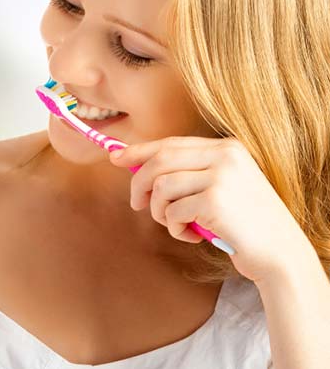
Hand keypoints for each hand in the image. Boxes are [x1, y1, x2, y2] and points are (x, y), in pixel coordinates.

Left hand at [109, 136, 313, 282]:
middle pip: (160, 161)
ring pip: (161, 187)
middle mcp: (225, 156)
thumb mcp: (220, 187)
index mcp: (227, 148)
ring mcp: (221, 177)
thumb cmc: (243, 223)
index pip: (171, 143)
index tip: (116, 157)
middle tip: (137, 204)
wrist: (280, 252)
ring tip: (175, 224)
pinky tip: (191, 236)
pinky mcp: (215, 201)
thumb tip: (135, 165)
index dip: (139, 150)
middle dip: (139, 183)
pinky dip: (174, 228)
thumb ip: (187, 173)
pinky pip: (172, 212)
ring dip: (159, 211)